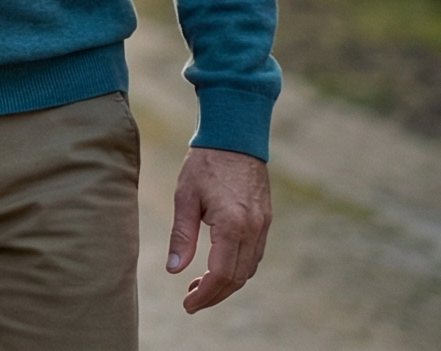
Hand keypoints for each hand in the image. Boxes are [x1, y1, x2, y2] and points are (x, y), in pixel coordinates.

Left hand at [166, 147, 270, 312]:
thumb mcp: (185, 197)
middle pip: (237, 278)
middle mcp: (253, 229)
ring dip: (227, 283)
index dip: (205, 295)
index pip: (221, 274)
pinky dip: (238, 268)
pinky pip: (255, 255)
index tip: (187, 305)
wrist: (235, 136)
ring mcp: (263, 225)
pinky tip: (218, 267)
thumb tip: (174, 270)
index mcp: (232, 225)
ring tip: (199, 286)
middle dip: (215, 294)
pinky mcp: (266, 219)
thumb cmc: (205, 163)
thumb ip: (182, 235)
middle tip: (190, 300)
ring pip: (249, 269)